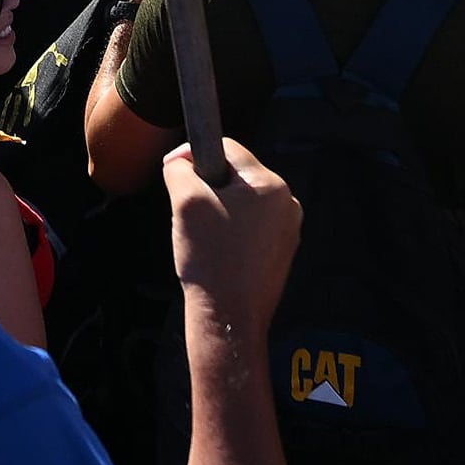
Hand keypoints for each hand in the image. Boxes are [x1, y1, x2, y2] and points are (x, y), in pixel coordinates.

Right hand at [166, 135, 299, 338]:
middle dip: (208, 188)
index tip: (176, 175)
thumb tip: (180, 161)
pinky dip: (231, 232)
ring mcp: (288, 229)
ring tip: (204, 239)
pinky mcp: (282, 251)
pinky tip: (218, 253)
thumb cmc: (209, 259)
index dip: (194, 156)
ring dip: (219, 210)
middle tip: (189, 214)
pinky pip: (251, 227)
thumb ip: (179, 169)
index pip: (227, 148)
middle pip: (236, 175)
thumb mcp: (184, 202)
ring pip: (242, 202)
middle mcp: (287, 202)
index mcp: (270, 184)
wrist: (229, 317)